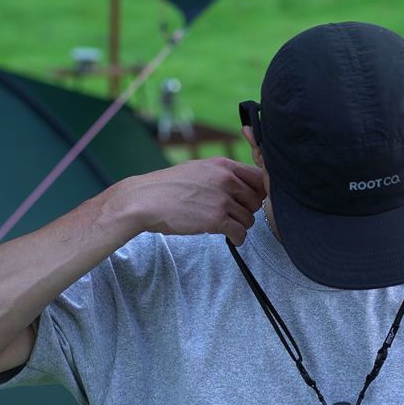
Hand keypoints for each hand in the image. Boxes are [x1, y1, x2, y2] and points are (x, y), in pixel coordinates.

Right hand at [115, 157, 265, 245]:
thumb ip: (220, 174)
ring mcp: (221, 200)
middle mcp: (225, 180)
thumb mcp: (197, 169)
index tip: (248, 201)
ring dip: (241, 226)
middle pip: (256, 200)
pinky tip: (231, 239)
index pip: (258, 177)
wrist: (145, 200)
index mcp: (222, 165)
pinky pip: (240, 233)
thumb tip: (240, 184)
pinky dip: (238, 239)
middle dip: (248, 210)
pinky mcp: (215, 220)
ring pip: (249, 218)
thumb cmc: (167, 187)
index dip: (257, 191)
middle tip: (235, 216)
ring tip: (228, 227)